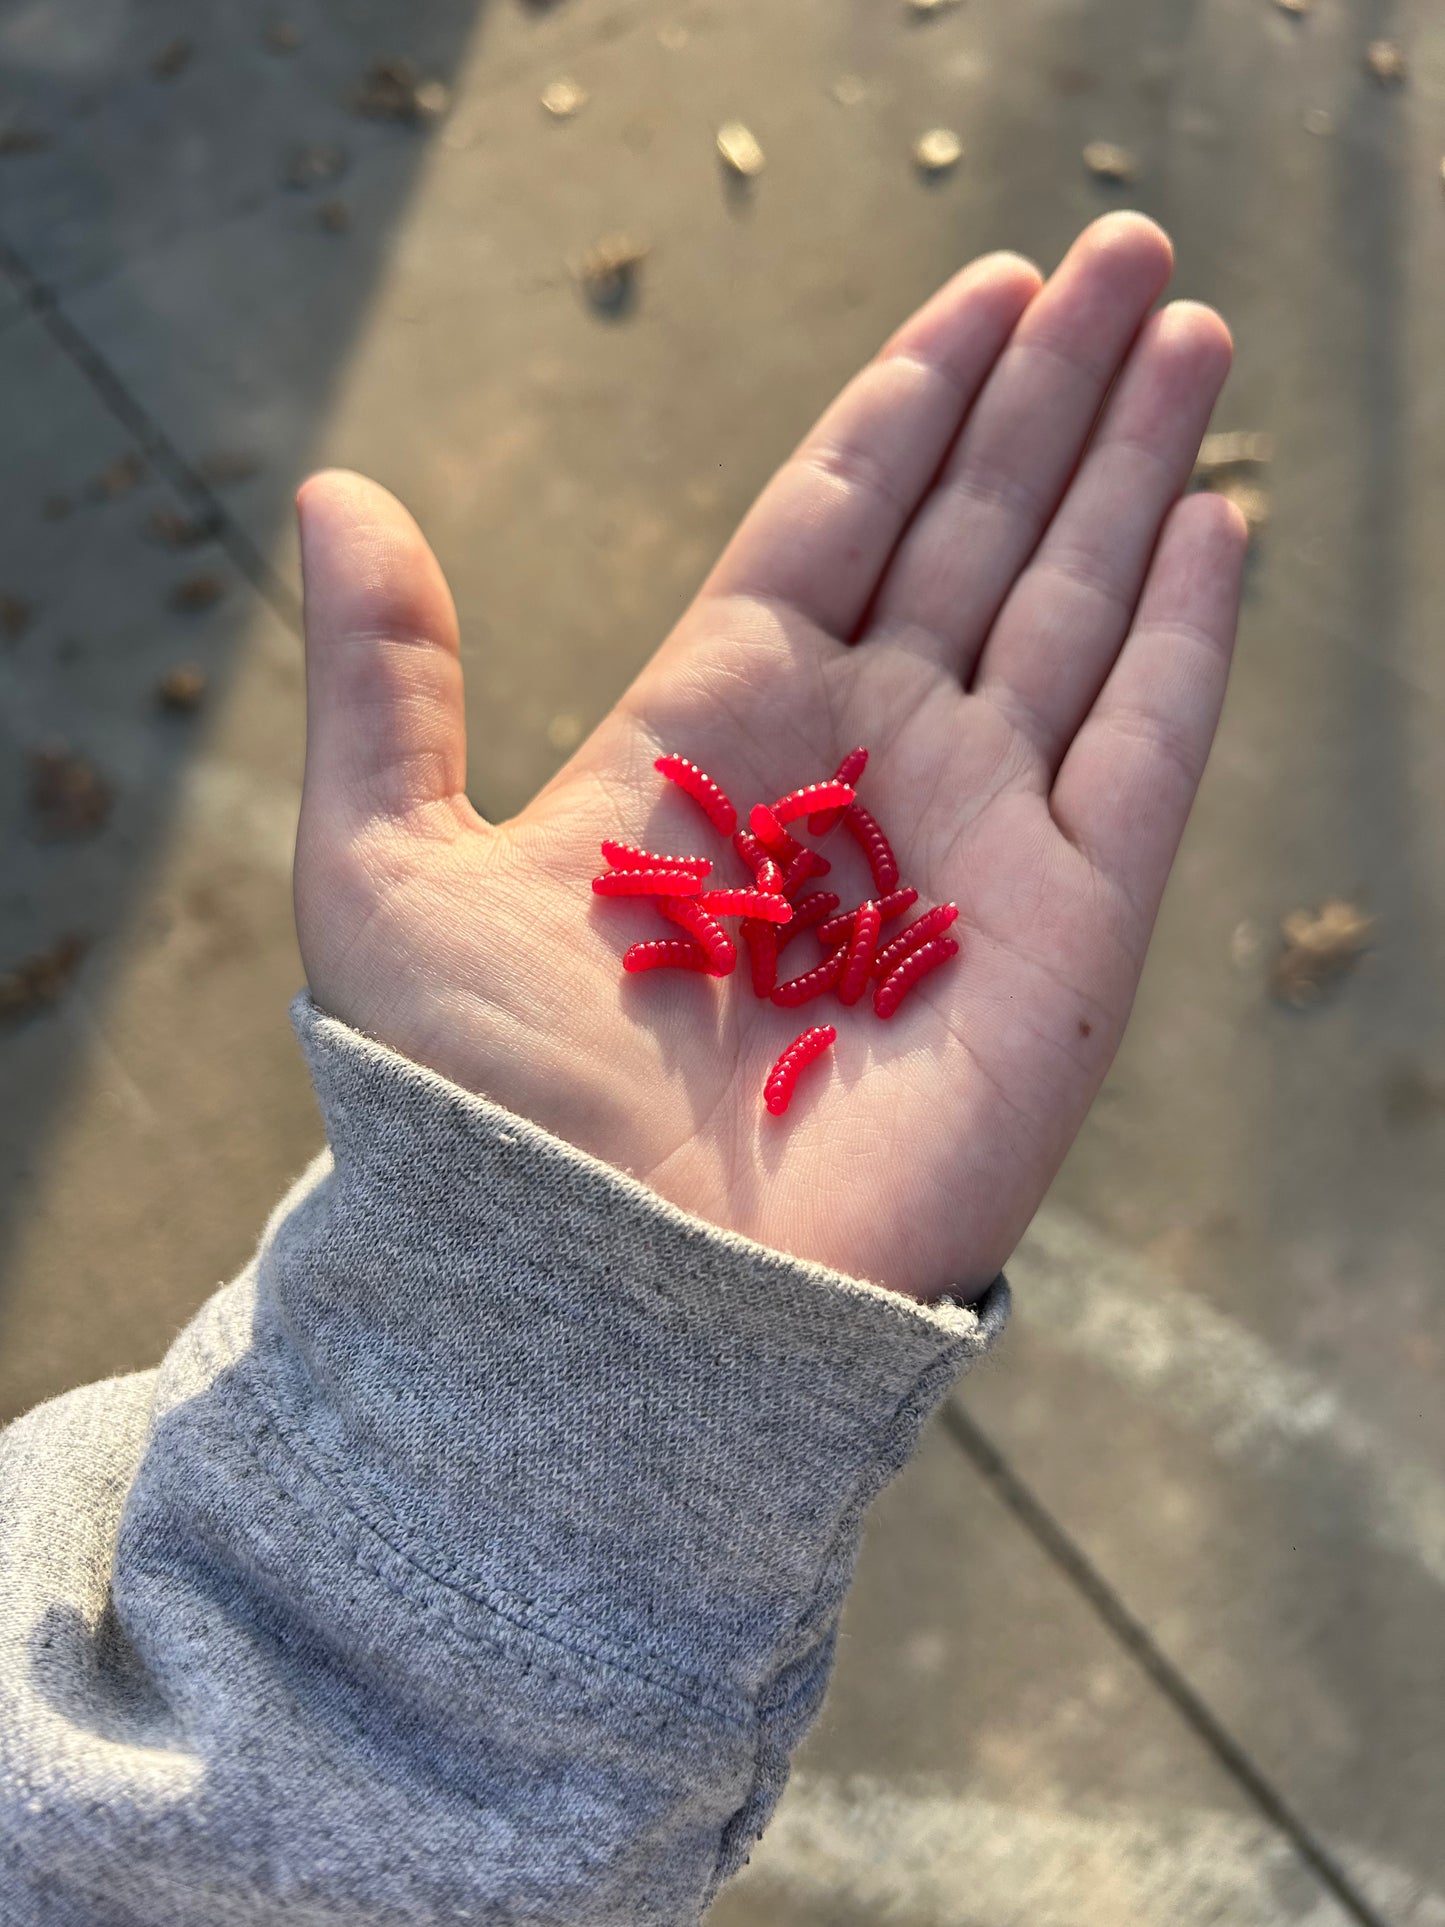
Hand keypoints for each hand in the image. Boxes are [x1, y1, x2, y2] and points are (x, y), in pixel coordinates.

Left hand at [294, 213, 1244, 1301]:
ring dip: (1133, 470)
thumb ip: (381, 682)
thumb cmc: (488, 1109)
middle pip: (976, 534)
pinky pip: (1143, 756)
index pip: (839, 517)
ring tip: (1190, 328)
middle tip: (1130, 249)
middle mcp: (859, 767)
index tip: (989, 286)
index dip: (915, 399)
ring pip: (1073, 612)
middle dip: (1052, 392)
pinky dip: (1183, 640)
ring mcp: (972, 844)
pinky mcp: (1067, 936)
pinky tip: (1211, 517)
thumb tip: (337, 491)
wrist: (611, 1302)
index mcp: (718, 727)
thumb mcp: (384, 869)